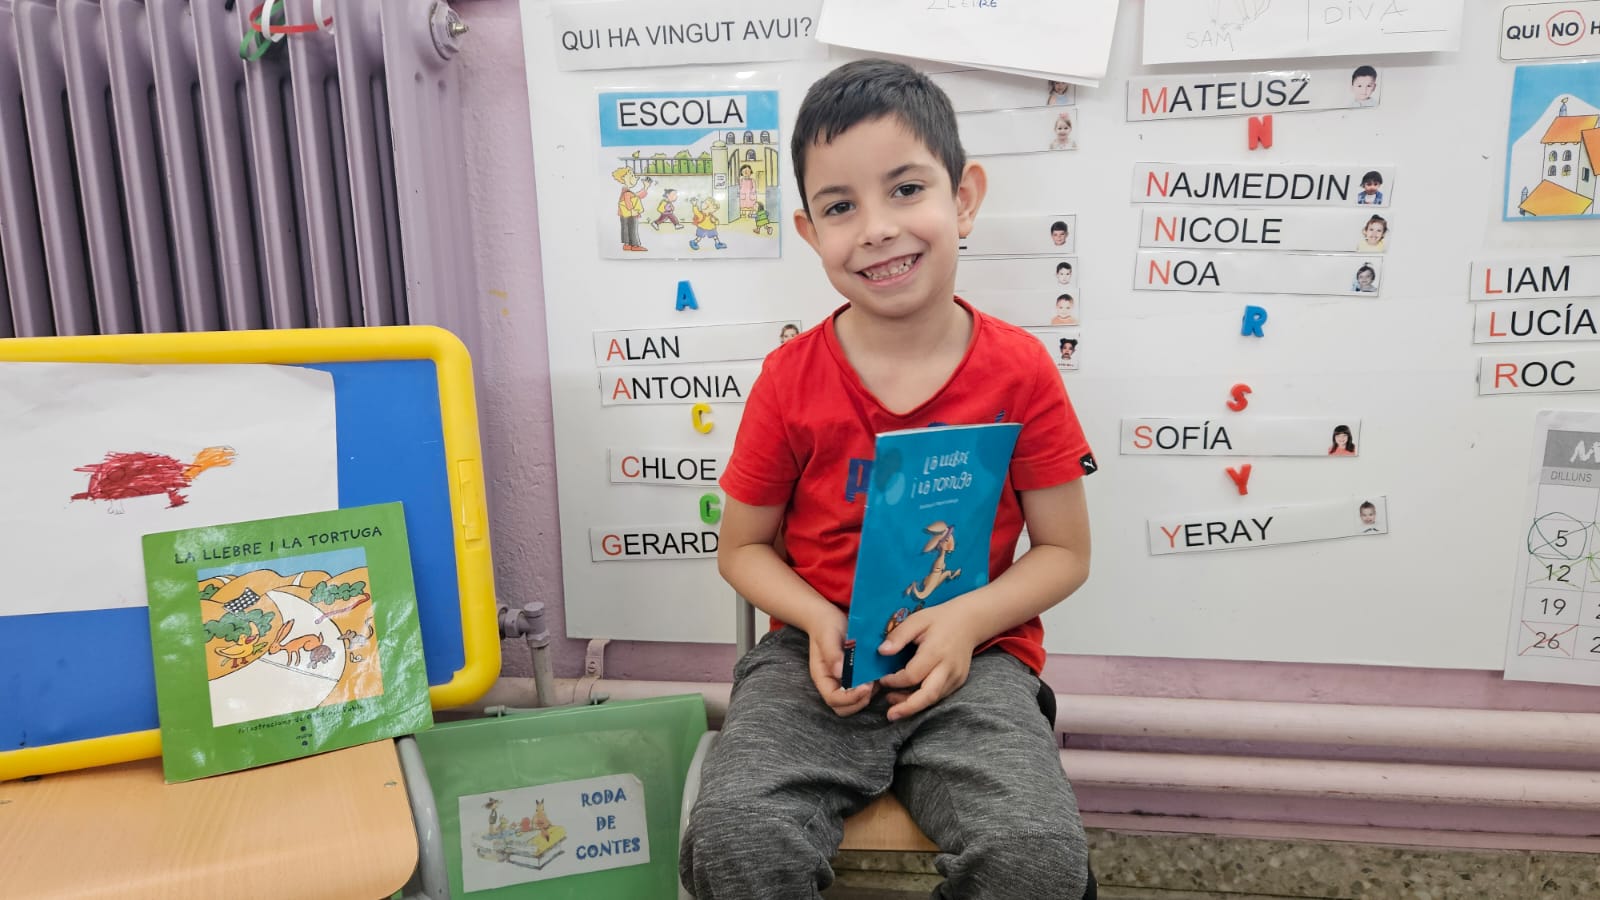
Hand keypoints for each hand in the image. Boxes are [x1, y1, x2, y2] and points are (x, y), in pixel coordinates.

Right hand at [807, 608, 873, 715]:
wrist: (829, 617)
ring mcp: (843, 682)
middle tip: (871, 684)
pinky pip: (863, 692)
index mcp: (823, 678)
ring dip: (867, 696)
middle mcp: (832, 684)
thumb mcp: (828, 636)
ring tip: (876, 678)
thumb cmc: (826, 626)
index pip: (834, 700)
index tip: (866, 686)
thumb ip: (833, 654)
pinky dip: (873, 688)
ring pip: (854, 703)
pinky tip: (878, 674)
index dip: (850, 698)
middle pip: (843, 708)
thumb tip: (840, 673)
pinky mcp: (854, 678)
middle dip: (859, 701)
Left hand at [874, 602, 982, 720]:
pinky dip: (923, 699)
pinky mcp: (958, 682)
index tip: (882, 678)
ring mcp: (956, 677)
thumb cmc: (939, 619)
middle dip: (908, 708)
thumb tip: (882, 652)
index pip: (913, 675)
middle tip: (890, 715)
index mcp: (936, 651)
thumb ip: (899, 636)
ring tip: (893, 701)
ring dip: (913, 705)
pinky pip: (939, 695)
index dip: (895, 681)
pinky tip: (908, 696)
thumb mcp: (917, 620)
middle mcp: (948, 668)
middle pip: (928, 696)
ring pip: (933, 699)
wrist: (969, 622)